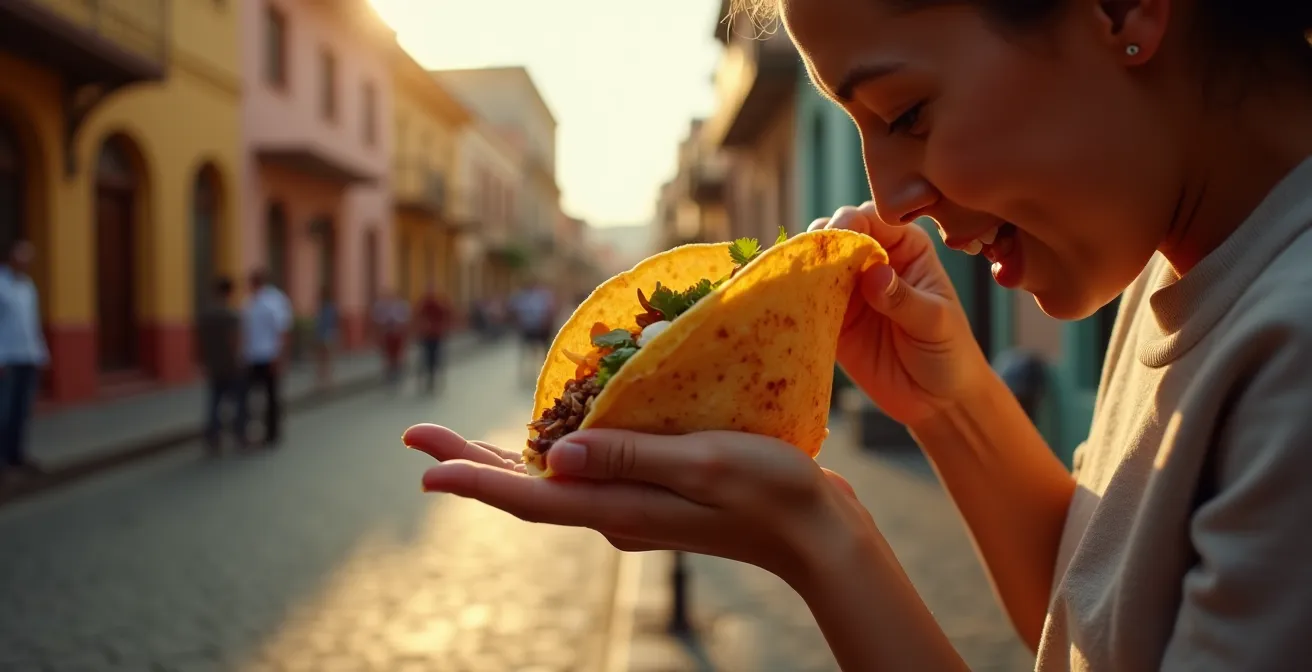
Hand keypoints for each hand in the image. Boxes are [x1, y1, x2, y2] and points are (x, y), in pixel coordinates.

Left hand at [403, 424, 873, 583]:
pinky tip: (546, 438)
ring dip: (502, 461)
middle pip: (526, 489)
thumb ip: (630, 456)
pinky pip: (585, 475)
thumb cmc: (770, 490)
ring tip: (457, 444)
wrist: (816, 533)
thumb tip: (556, 456)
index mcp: (620, 507)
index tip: (422, 469)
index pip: (530, 497)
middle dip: (468, 464)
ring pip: (550, 483)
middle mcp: (615, 513)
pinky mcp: (650, 496)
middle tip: (416, 435)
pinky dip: (552, 455)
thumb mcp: (702, 462)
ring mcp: (631, 508)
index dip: (472, 480)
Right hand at [814, 202, 990, 425]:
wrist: (937, 400)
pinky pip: (806, 300)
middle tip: (811, 256)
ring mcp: (849, 289)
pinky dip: (794, 298)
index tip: (838, 233)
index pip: (874, 220)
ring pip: (816, 263)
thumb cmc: (948, 353)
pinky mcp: (830, 319)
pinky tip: (787, 302)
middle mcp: (873, 261)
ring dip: (802, 266)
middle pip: (838, 234)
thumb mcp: (935, 324)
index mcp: (906, 248)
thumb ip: (905, 298)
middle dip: (821, 240)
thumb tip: (875, 273)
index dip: (852, 221)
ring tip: (795, 278)